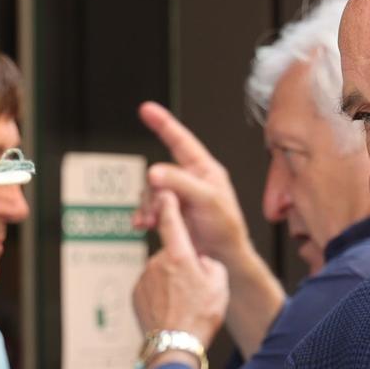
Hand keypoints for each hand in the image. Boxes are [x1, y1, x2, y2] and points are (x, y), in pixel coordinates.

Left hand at [132, 193, 228, 346]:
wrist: (174, 347)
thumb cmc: (200, 317)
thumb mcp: (220, 284)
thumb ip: (210, 263)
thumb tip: (200, 260)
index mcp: (180, 255)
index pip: (172, 218)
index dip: (170, 202)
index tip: (167, 191)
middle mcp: (157, 262)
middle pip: (172, 252)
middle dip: (182, 263)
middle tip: (194, 288)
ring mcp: (144, 278)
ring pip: (161, 271)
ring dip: (171, 281)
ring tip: (183, 305)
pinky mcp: (136, 294)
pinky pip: (150, 286)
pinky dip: (159, 294)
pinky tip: (170, 311)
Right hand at [135, 101, 251, 263]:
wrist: (223, 259)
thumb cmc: (226, 229)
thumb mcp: (207, 200)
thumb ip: (181, 183)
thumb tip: (154, 172)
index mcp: (204, 170)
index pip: (180, 140)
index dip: (163, 123)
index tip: (146, 109)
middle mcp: (190, 180)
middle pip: (159, 171)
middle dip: (154, 190)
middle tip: (159, 207)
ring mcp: (178, 197)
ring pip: (151, 191)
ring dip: (147, 206)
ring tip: (153, 221)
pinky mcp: (169, 213)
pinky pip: (148, 207)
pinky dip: (143, 215)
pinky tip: (143, 225)